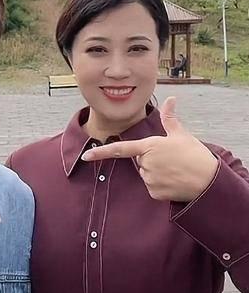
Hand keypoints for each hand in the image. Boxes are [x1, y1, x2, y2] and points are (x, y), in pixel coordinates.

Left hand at [81, 97, 218, 201]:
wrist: (208, 180)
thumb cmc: (195, 155)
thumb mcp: (182, 135)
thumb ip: (170, 119)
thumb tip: (171, 99)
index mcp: (149, 146)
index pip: (120, 149)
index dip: (101, 153)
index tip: (86, 156)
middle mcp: (145, 163)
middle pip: (139, 161)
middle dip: (151, 160)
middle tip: (171, 160)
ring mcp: (148, 179)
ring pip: (145, 175)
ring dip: (156, 173)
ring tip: (174, 170)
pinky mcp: (153, 192)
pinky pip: (151, 188)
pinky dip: (161, 185)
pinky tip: (173, 181)